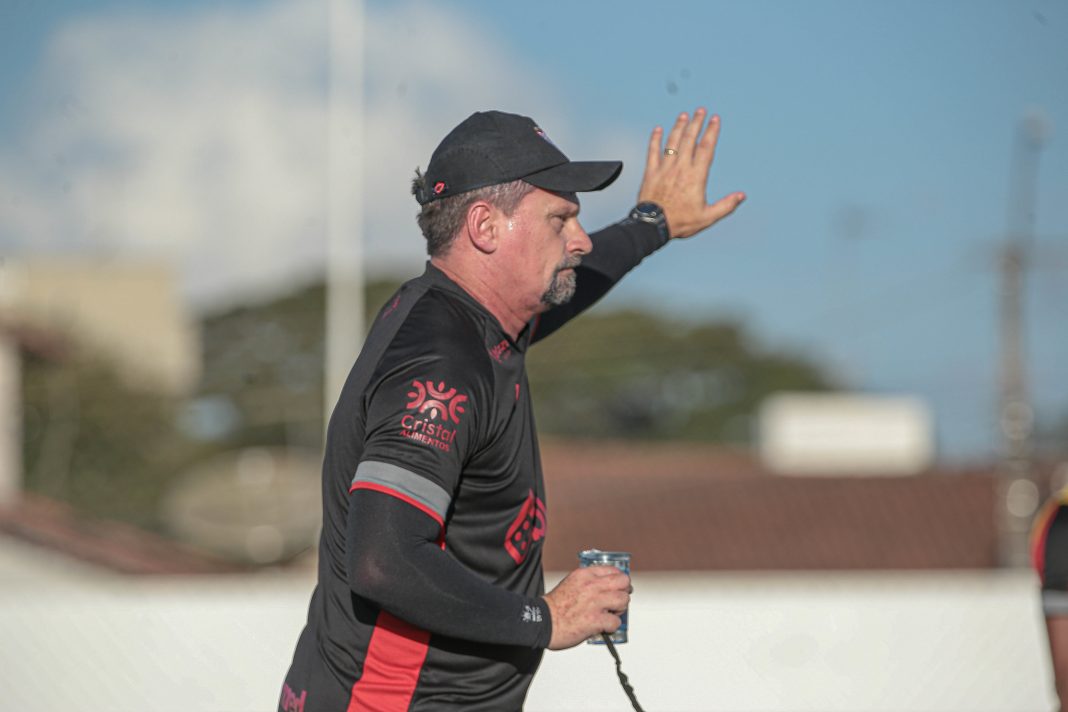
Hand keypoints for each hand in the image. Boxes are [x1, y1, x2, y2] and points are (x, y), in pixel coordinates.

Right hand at [542, 565, 630, 649]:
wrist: (541, 622)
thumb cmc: (554, 607)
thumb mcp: (571, 583)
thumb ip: (588, 583)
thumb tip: (605, 588)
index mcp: (585, 574)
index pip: (613, 570)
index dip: (619, 580)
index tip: (618, 587)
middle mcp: (591, 585)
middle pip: (624, 581)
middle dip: (623, 592)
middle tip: (617, 600)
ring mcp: (595, 602)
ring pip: (623, 600)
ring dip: (619, 609)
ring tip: (610, 614)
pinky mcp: (595, 620)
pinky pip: (616, 622)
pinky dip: (611, 627)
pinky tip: (603, 626)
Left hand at [638, 107, 745, 238]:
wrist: (653, 226)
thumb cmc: (681, 223)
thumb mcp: (707, 217)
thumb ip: (726, 206)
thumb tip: (742, 196)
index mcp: (696, 177)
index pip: (706, 148)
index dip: (711, 132)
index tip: (715, 119)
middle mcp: (680, 169)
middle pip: (689, 140)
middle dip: (696, 123)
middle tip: (701, 110)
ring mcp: (664, 169)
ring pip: (672, 143)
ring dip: (679, 127)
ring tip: (684, 115)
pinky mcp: (651, 173)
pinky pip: (652, 152)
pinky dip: (655, 139)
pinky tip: (658, 129)